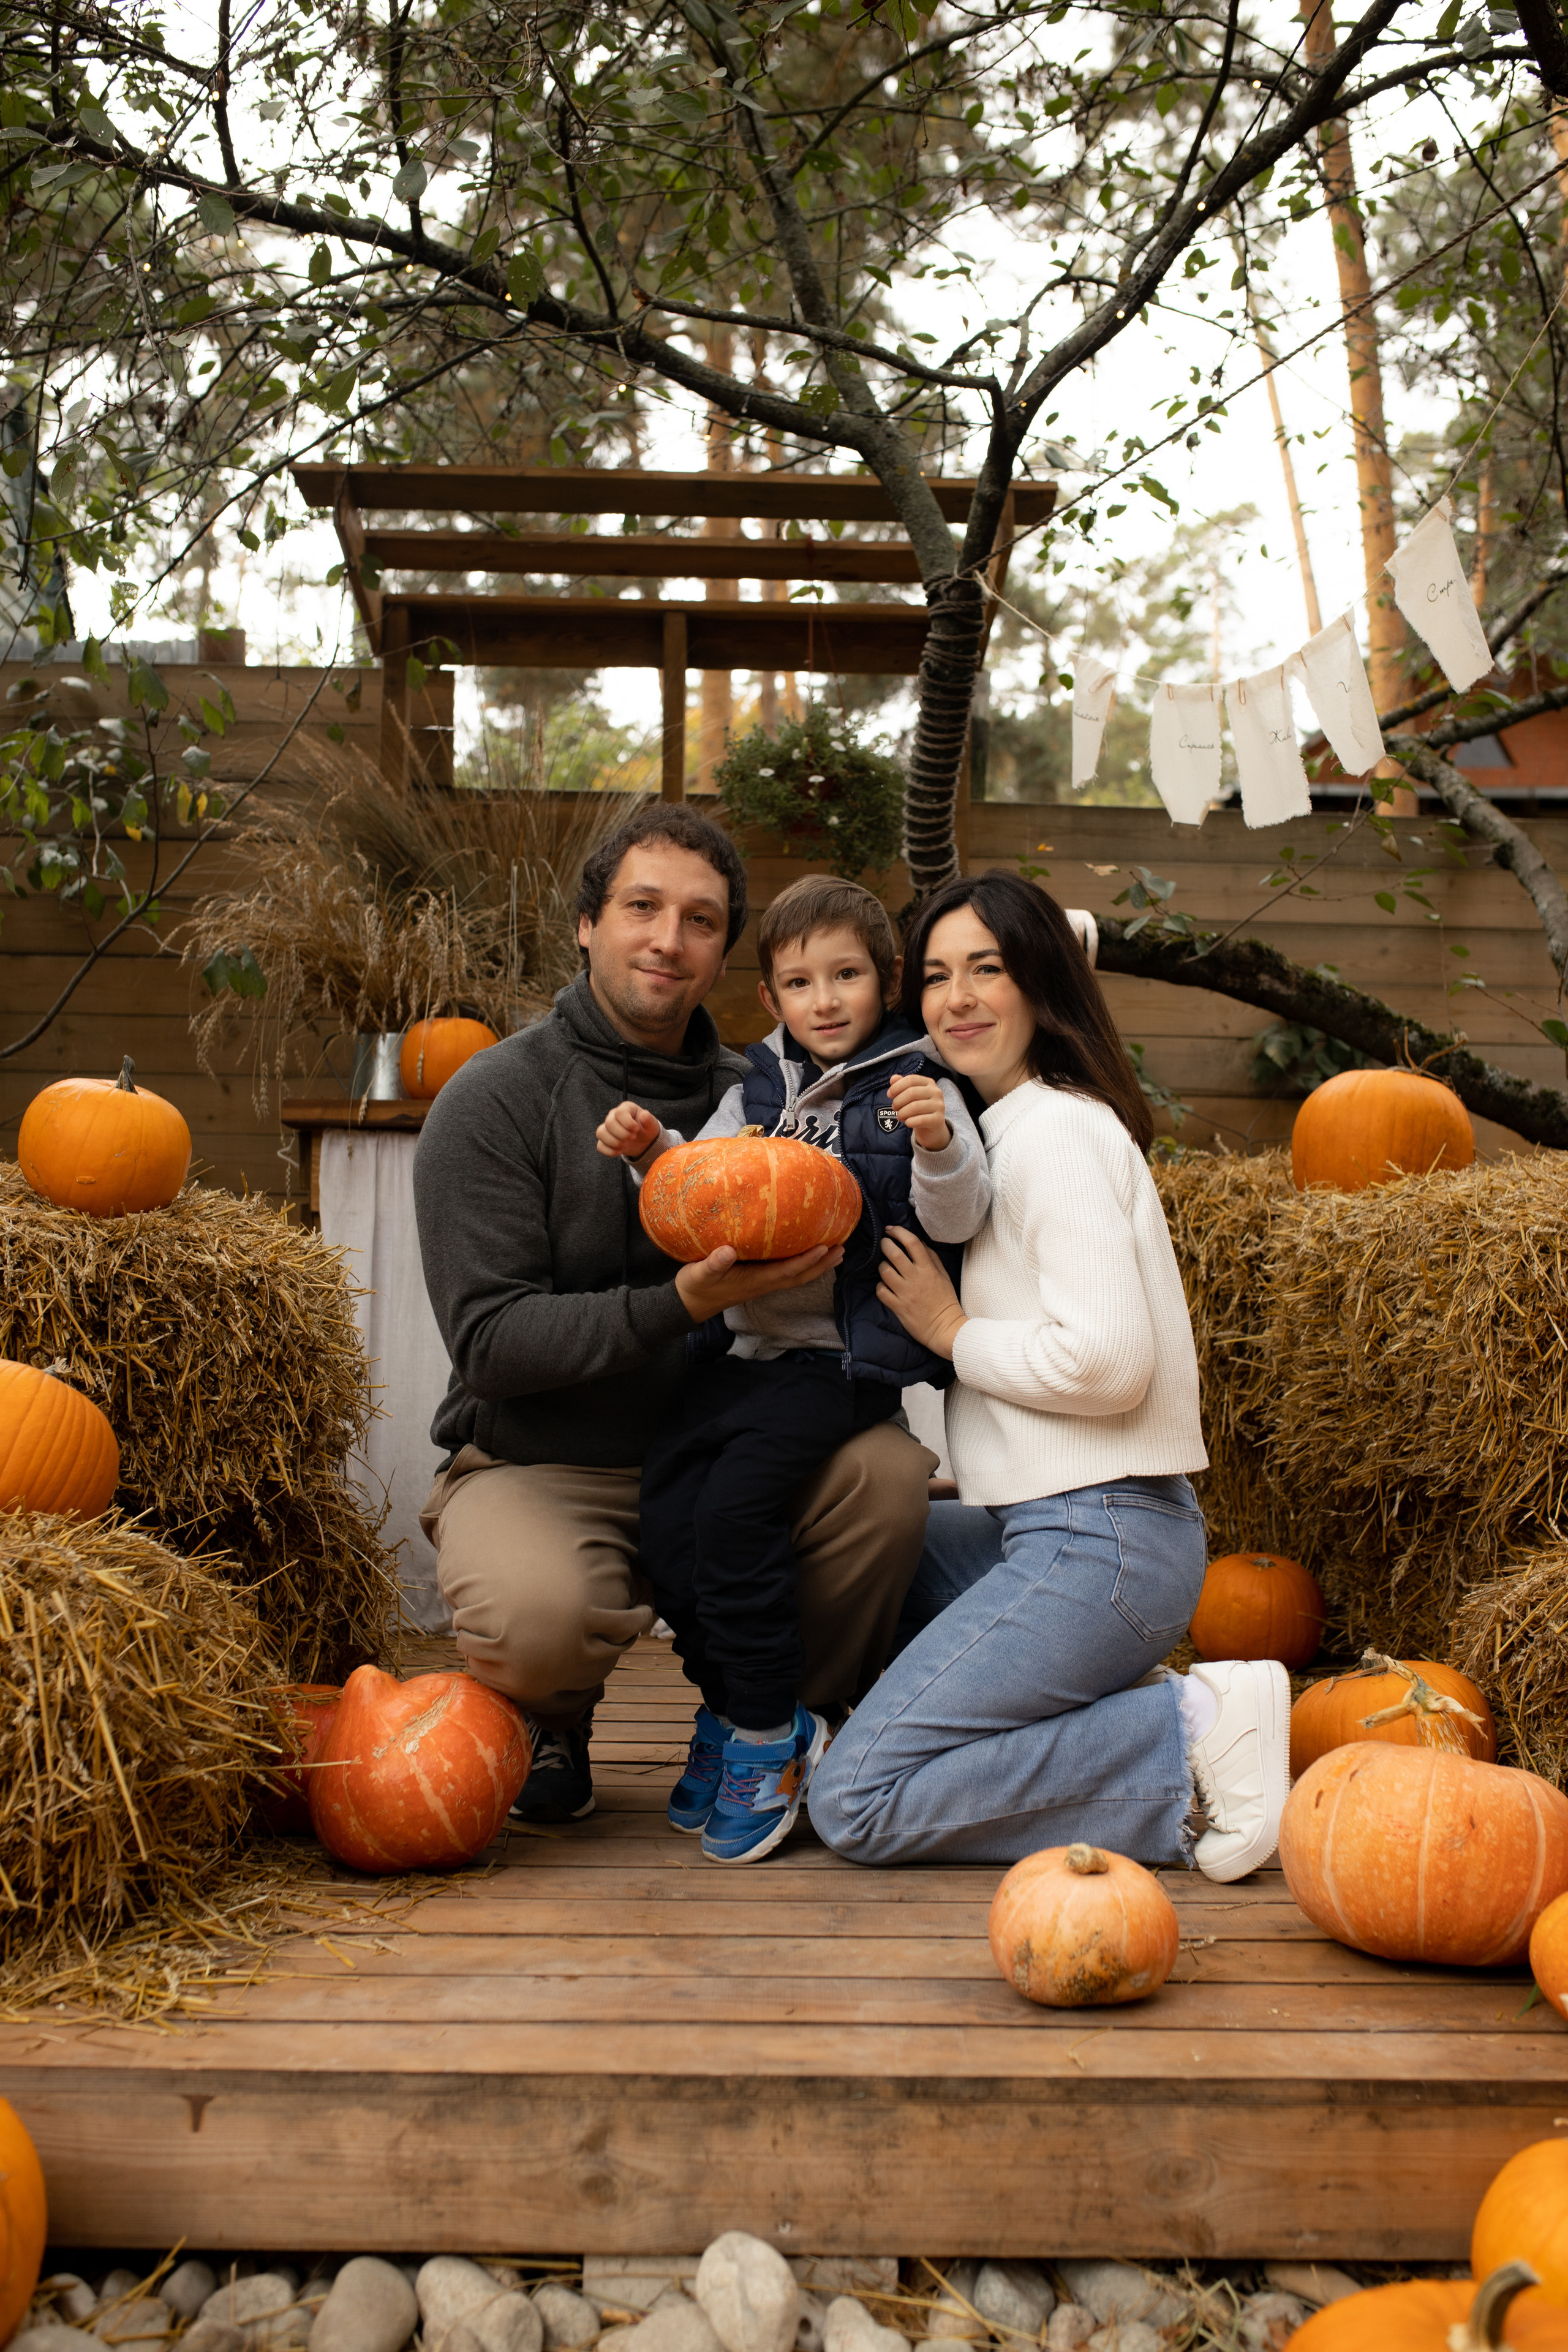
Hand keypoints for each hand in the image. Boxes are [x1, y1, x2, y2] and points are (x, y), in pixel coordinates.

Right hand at [597, 1101, 662, 1162]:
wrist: (645, 1141)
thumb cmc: (646, 1129)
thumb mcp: (651, 1124)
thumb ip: (648, 1119)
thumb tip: (645, 1114)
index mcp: (626, 1109)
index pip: (619, 1113)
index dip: (628, 1123)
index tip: (637, 1129)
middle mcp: (613, 1116)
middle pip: (609, 1123)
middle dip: (622, 1134)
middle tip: (633, 1138)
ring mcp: (607, 1128)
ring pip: (601, 1133)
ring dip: (614, 1142)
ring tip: (626, 1145)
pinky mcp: (605, 1140)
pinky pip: (600, 1146)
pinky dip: (609, 1151)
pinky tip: (619, 1151)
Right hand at [676, 1241, 842, 1322]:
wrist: (688, 1303)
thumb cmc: (695, 1286)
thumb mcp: (699, 1273)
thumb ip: (713, 1263)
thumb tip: (727, 1250)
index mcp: (754, 1281)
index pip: (787, 1271)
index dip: (806, 1260)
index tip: (824, 1247)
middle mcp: (763, 1284)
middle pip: (800, 1276)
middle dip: (822, 1264)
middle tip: (842, 1248)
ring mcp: (762, 1283)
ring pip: (796, 1276)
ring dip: (817, 1266)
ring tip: (835, 1252)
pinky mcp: (758, 1280)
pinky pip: (787, 1273)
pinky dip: (802, 1265)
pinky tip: (807, 1254)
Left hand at [876, 1225, 966, 1358]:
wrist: (945, 1328)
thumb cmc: (945, 1300)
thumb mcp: (944, 1276)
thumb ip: (932, 1258)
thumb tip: (918, 1243)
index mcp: (928, 1269)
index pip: (912, 1243)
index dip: (899, 1232)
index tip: (891, 1229)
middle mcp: (915, 1279)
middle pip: (894, 1254)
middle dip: (885, 1244)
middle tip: (884, 1243)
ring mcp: (905, 1293)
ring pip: (885, 1271)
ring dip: (882, 1265)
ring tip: (885, 1266)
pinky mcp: (897, 1307)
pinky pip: (881, 1291)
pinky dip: (881, 1286)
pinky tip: (885, 1285)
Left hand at [887, 1071, 950, 1152]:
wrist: (932, 1127)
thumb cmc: (919, 1109)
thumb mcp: (910, 1096)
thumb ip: (902, 1085)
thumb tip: (893, 1078)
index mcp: (929, 1083)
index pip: (910, 1079)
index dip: (896, 1087)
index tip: (889, 1095)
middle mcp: (936, 1092)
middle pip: (911, 1092)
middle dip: (898, 1101)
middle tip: (894, 1108)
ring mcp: (939, 1106)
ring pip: (915, 1107)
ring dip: (902, 1113)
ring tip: (899, 1117)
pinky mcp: (938, 1119)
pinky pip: (920, 1120)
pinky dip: (909, 1122)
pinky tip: (907, 1122)